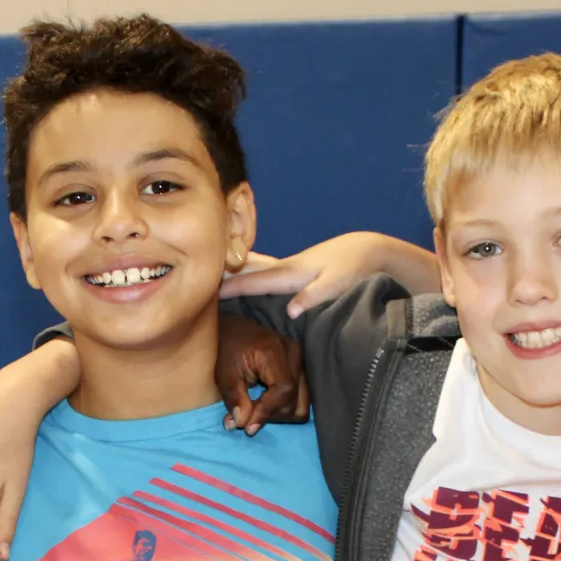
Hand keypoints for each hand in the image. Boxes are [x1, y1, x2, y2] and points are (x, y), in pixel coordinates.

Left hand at [215, 314, 307, 434]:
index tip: (248, 426)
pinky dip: (285, 408)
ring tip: (256, 410)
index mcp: (273, 350)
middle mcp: (293, 354)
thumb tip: (242, 424)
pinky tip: (267, 404)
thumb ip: (234, 398)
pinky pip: (302, 400)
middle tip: (245, 418)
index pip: (283, 389)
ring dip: (278, 414)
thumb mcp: (224, 373)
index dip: (267, 411)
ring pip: (302, 404)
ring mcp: (302, 361)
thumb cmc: (228, 349)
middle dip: (269, 415)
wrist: (237, 330)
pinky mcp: (303, 369)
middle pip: (293, 400)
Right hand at [221, 231, 441, 315]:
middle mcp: (284, 267)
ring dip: (231, 267)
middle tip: (193, 275)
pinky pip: (262, 269)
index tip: (206, 292)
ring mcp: (288, 266)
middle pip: (246, 270)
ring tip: (208, 269)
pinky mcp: (293, 268)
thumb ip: (313, 296)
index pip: (254, 282)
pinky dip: (246, 267)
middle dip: (221, 273)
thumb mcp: (337, 285)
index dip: (230, 288)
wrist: (367, 250)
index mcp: (291, 274)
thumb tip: (291, 310)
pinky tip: (241, 267)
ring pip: (252, 266)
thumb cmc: (353, 269)